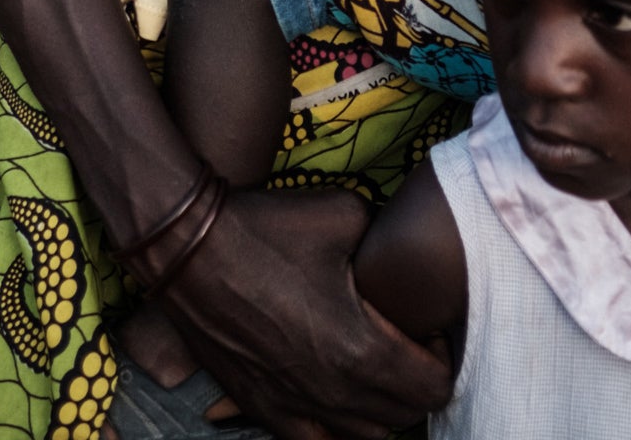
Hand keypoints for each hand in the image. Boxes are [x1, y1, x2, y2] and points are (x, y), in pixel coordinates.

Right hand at [160, 189, 450, 439]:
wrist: (188, 247)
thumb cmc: (267, 229)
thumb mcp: (347, 214)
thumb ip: (388, 240)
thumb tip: (402, 249)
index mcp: (361, 350)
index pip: (435, 387)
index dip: (442, 356)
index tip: (427, 328)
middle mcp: (333, 392)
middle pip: (405, 417)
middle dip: (417, 382)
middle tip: (405, 344)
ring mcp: (295, 407)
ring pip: (364, 437)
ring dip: (379, 409)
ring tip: (372, 368)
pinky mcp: (262, 408)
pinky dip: (334, 427)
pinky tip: (331, 392)